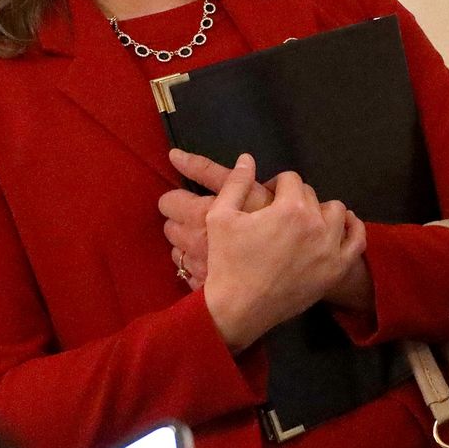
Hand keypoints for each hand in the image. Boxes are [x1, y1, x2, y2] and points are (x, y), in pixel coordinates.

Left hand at [161, 149, 270, 290]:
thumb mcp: (257, 197)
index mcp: (201, 215)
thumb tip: (238, 159)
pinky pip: (187, 274)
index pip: (169, 201)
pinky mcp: (200, 288)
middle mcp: (191, 241)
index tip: (185, 191)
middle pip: (169, 227)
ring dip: (186, 245)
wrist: (279, 284)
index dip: (177, 197)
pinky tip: (212, 263)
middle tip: (201, 218)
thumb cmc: (272, 235)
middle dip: (181, 220)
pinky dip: (195, 267)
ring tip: (208, 241)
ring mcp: (194, 268)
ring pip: (176, 252)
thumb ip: (237, 178)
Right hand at [200, 156, 366, 350]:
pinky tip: (339, 226)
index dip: (274, 185)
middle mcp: (317, 224)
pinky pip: (357, 239)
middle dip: (293, 199)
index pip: (290, 179)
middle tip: (278, 216)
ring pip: (336, 212)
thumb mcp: (220, 216)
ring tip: (303, 224)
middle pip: (311, 195)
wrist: (239, 309)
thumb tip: (247, 158)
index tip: (264, 199)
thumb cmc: (227, 262)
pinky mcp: (337, 270)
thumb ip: (236, 183)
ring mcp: (331, 248)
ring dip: (320, 212)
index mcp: (290, 208)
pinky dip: (352, 228)